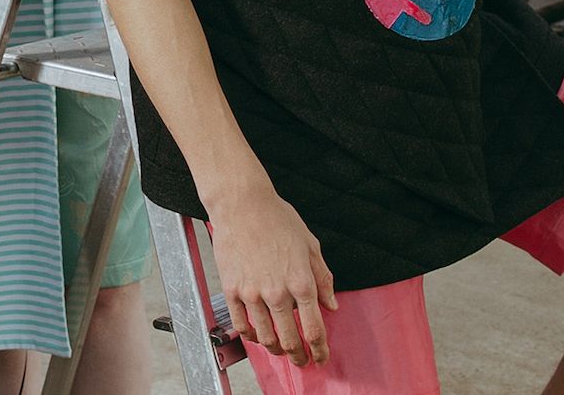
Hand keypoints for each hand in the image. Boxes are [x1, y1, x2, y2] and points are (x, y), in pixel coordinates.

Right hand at [208, 177, 336, 366]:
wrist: (242, 203)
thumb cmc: (276, 218)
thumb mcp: (309, 243)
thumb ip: (323, 277)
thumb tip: (331, 304)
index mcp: (301, 282)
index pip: (314, 330)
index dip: (320, 350)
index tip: (321, 356)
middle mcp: (277, 292)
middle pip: (290, 341)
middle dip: (298, 357)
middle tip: (301, 360)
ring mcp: (252, 293)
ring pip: (265, 337)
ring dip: (275, 349)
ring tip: (279, 349)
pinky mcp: (232, 289)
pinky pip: (241, 324)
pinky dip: (251, 336)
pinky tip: (257, 334)